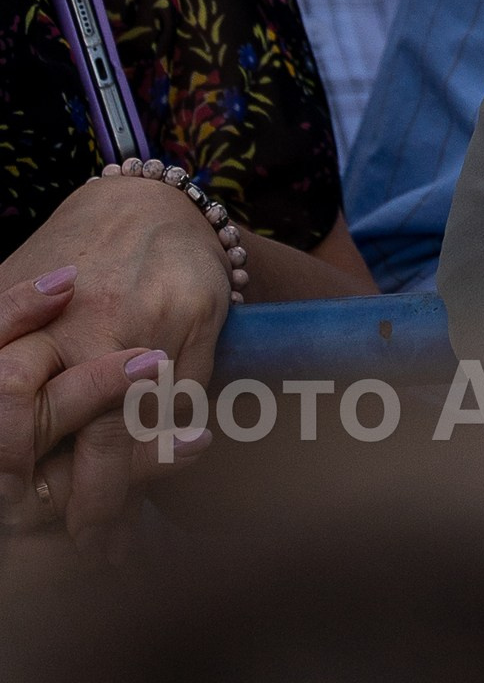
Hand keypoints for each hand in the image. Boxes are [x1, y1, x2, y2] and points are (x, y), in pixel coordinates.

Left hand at [0, 172, 233, 540]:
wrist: (150, 202)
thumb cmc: (73, 260)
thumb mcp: (16, 298)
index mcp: (32, 320)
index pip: (14, 418)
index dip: (17, 472)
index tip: (19, 511)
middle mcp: (90, 320)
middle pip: (81, 437)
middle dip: (78, 506)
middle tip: (78, 550)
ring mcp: (147, 321)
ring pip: (136, 434)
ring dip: (124, 501)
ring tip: (111, 547)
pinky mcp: (196, 320)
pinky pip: (181, 410)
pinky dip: (167, 462)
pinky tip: (152, 496)